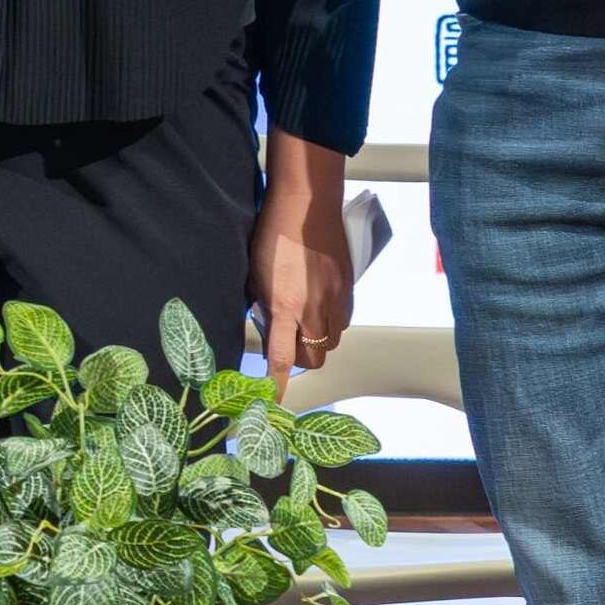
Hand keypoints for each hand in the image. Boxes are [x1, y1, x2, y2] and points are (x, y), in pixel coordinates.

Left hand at [248, 132, 355, 375]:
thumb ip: (261, 304)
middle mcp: (313, 310)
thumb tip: (265, 322)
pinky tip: (320, 304)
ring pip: (331, 342)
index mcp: (284, 307)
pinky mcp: (349, 289)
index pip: (280, 358)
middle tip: (286, 341)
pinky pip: (344, 320)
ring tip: (303, 319)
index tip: (272, 400)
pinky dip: (332, 322)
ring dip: (317, 340)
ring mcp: (336, 300)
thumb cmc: (271, 234)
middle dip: (299, 358)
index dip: (277, 384)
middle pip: (312, 358)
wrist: (306, 204)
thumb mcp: (254, 274)